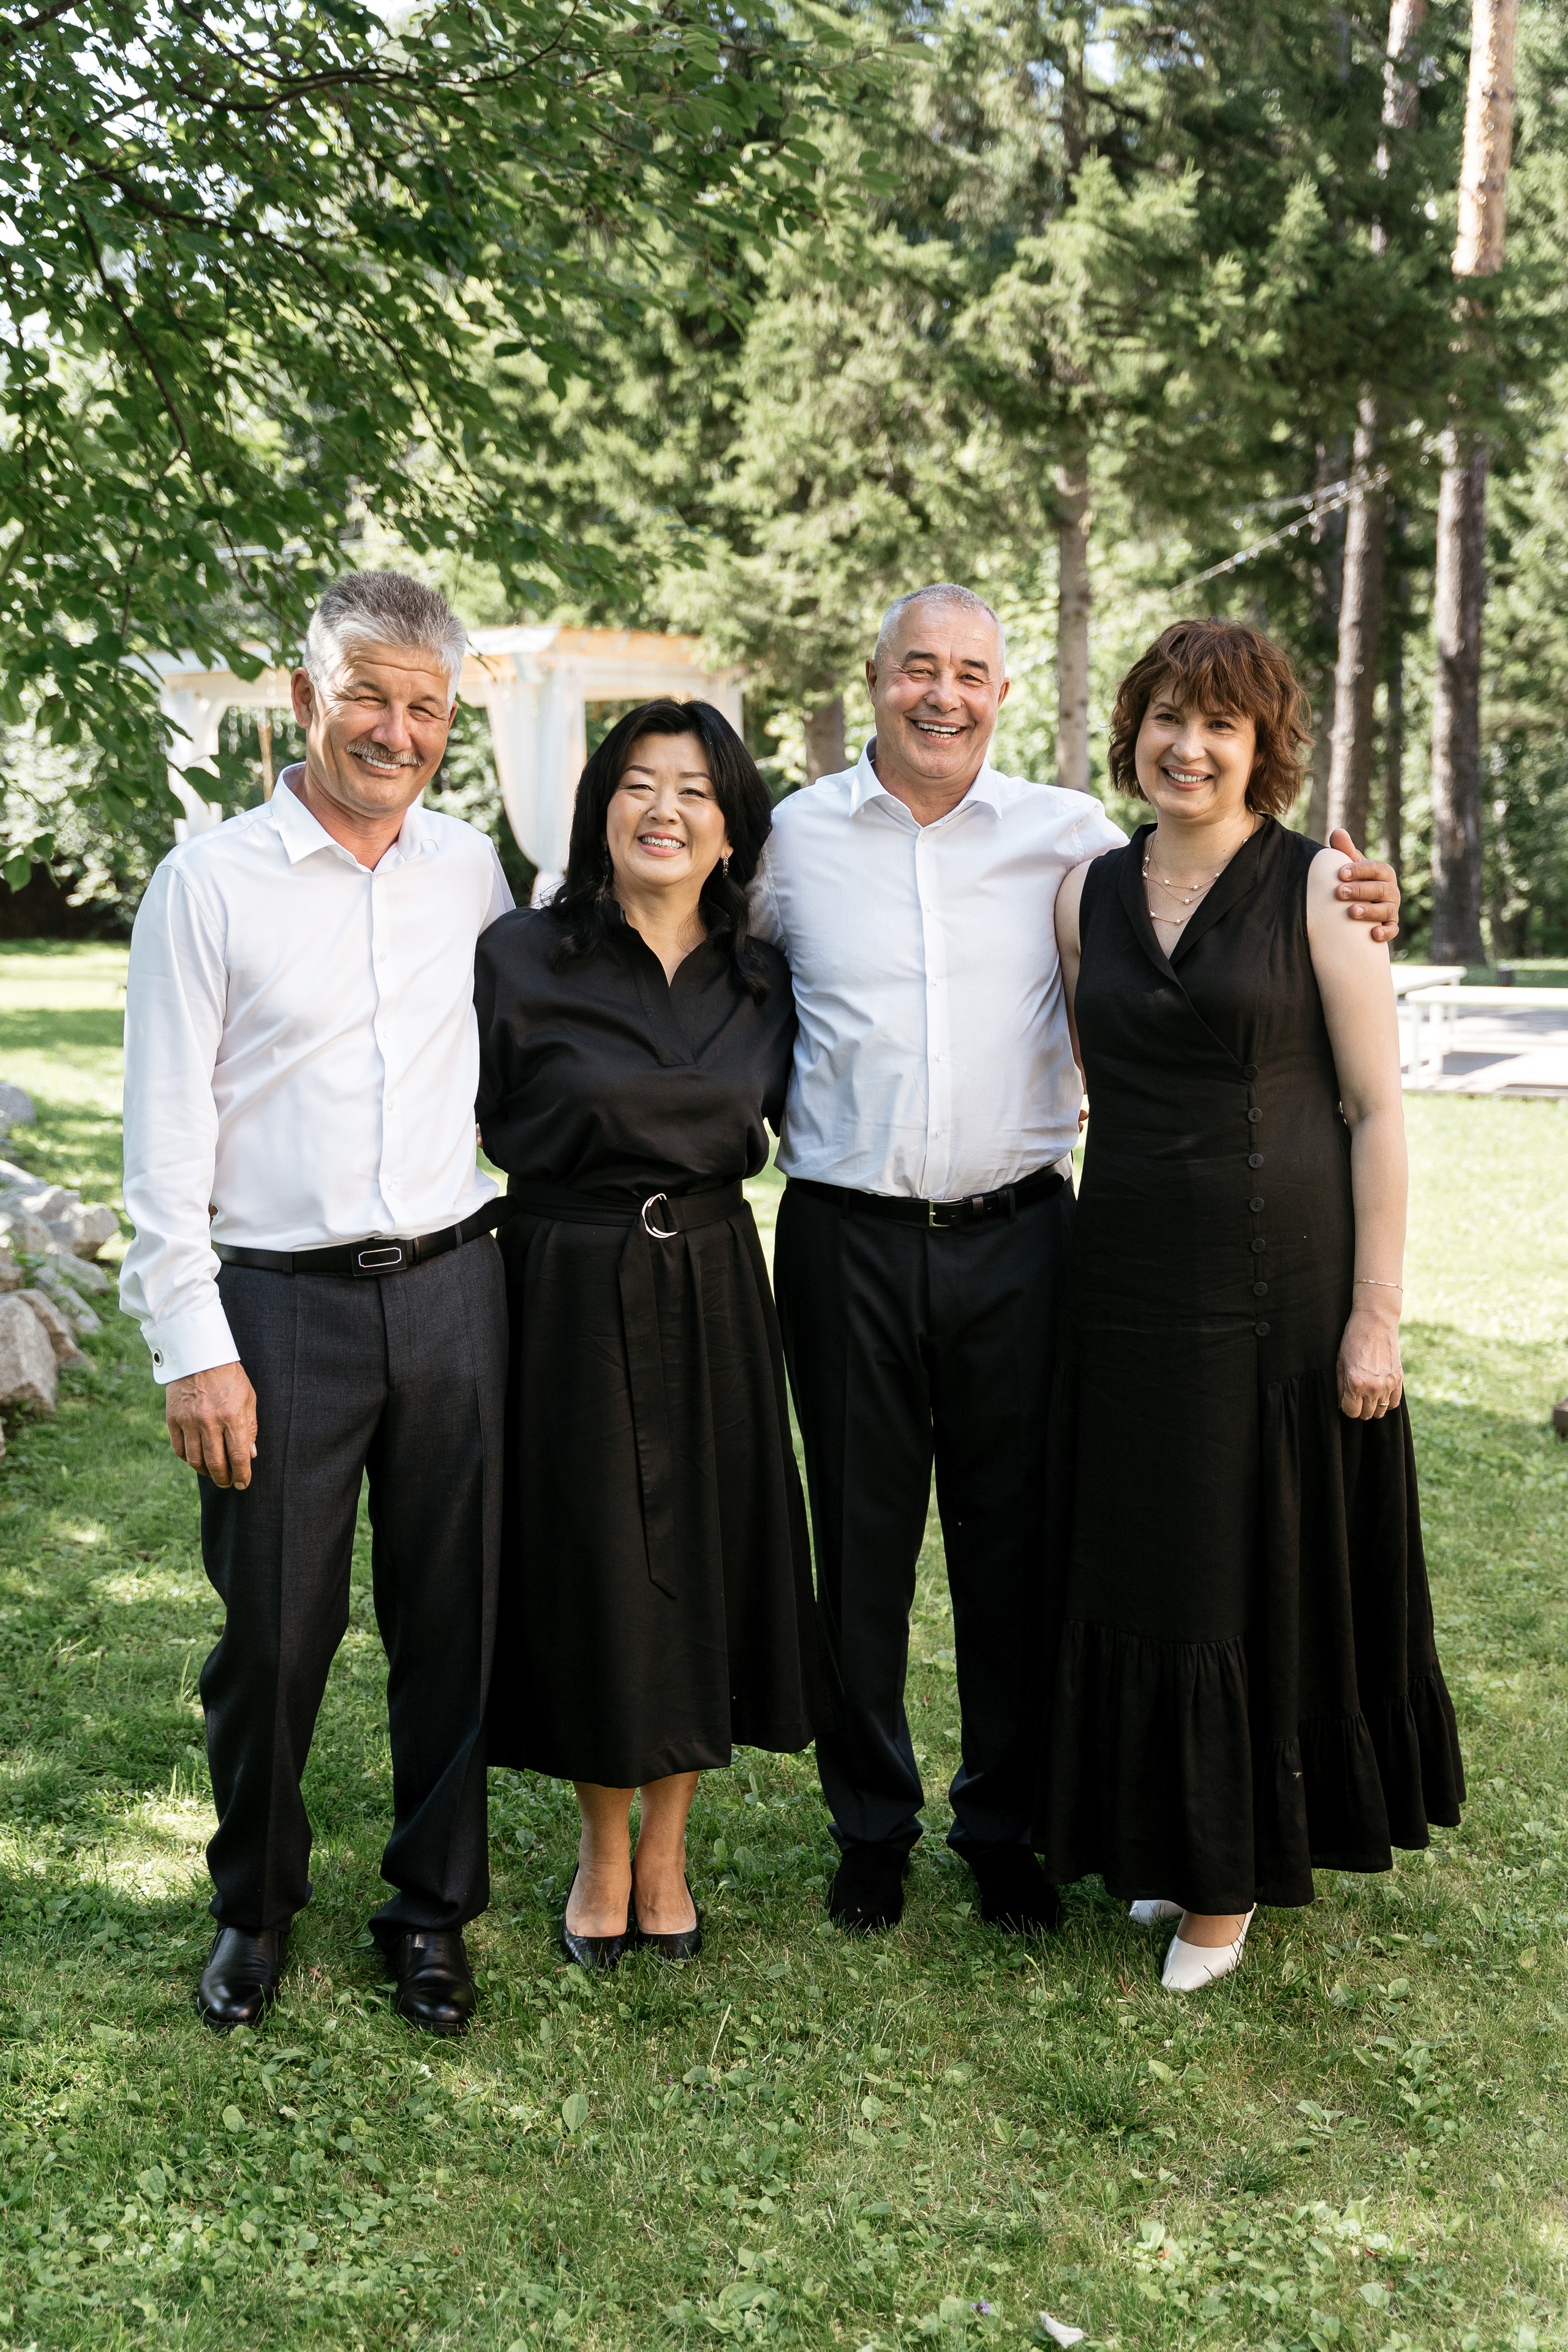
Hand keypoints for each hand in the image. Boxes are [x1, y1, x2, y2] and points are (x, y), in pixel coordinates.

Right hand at [166, 1360, 257, 1487]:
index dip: (242, 1474)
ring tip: (213, 1474)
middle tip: (228, 1483)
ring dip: (206, 1472)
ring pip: (195, 1460)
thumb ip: (250, 1428)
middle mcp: (209, 1420)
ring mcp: (188, 1420)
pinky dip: (188, 1460)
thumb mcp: (248, 1398)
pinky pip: (179, 1449)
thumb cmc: (229, 1377)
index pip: (238, 1455)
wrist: (199, 1355)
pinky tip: (197, 1460)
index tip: (244, 1484)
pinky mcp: (173, 1418)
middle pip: (216, 1463)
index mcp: (232, 1415)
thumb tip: (250, 1455)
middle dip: (224, 1479)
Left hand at [1327, 829, 1399, 943]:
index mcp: (1383, 873)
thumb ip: (1344, 851)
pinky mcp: (1390, 926)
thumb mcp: (1349, 867)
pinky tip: (1373, 934)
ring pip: (1386, 910)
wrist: (1356, 909)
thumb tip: (1337, 832)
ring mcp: (1392, 909)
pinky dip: (1386, 932)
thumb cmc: (1353, 882)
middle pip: (1380, 889)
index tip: (1340, 873)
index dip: (1359, 870)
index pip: (1376, 868)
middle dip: (1360, 890)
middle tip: (1339, 892)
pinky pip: (1392, 930)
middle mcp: (1391, 890)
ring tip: (1352, 912)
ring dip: (1370, 911)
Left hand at [1335, 1305, 1402, 1420]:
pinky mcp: (1398, 1379)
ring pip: (1380, 1411)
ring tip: (1367, 1395)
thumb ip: (1339, 1387)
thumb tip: (1339, 1405)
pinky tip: (1380, 1394)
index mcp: (1355, 1383)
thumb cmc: (1352, 1340)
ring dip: (1373, 1406)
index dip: (1346, 1408)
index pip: (1351, 1412)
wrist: (1375, 1322)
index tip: (1346, 1400)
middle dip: (1359, 1409)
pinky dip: (1386, 1402)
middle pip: (1366, 1414)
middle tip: (1356, 1398)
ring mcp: (1388, 1384)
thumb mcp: (1340, 1363)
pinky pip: (1394, 1403)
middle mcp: (1373, 1387)